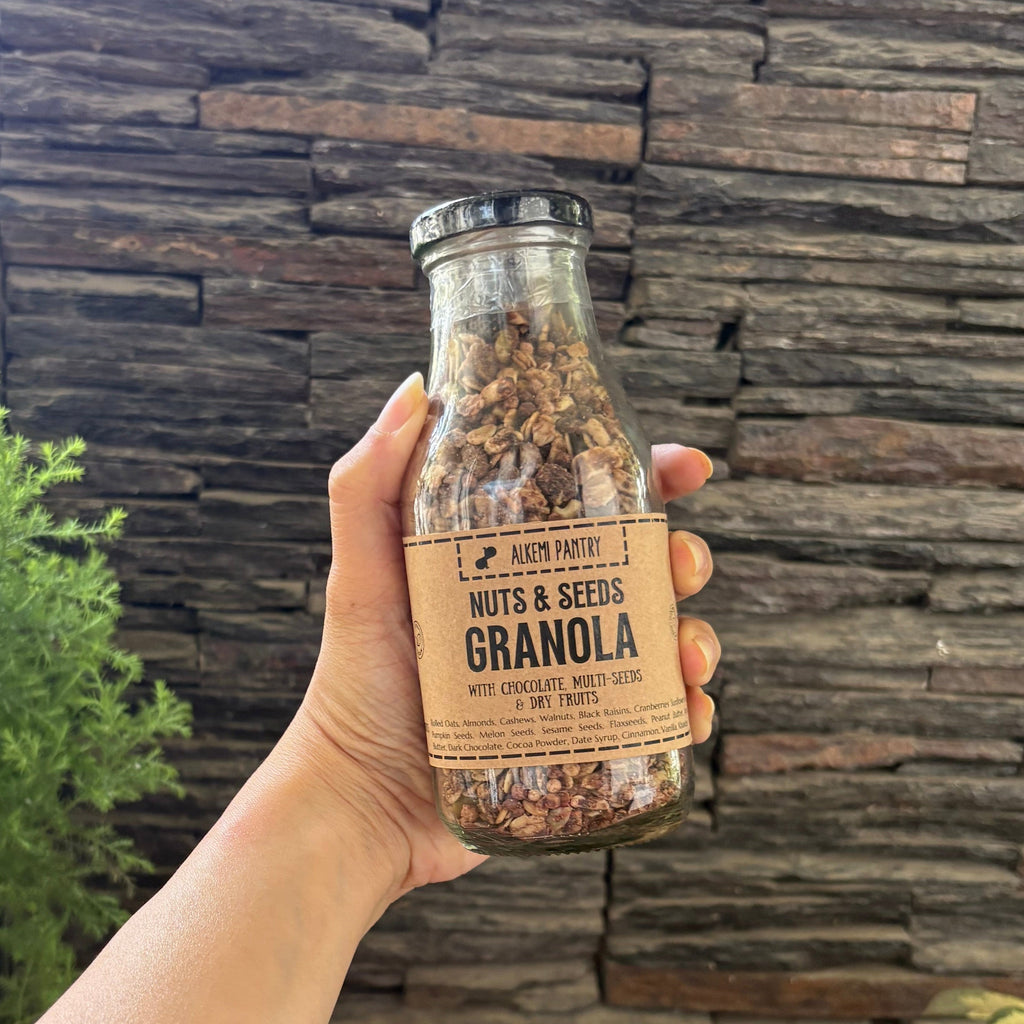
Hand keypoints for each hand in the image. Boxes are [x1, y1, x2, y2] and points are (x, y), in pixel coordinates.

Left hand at [297, 372, 719, 900]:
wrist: (361, 806)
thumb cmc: (355, 688)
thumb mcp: (362, 576)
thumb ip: (367, 484)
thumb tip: (412, 390)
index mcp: (510, 563)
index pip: (587, 503)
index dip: (646, 478)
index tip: (684, 466)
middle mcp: (547, 612)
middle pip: (639, 567)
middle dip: (681, 556)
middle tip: (681, 564)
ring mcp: (569, 677)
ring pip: (659, 639)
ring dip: (693, 635)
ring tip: (685, 654)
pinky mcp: (582, 737)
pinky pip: (653, 717)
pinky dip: (684, 711)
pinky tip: (685, 713)